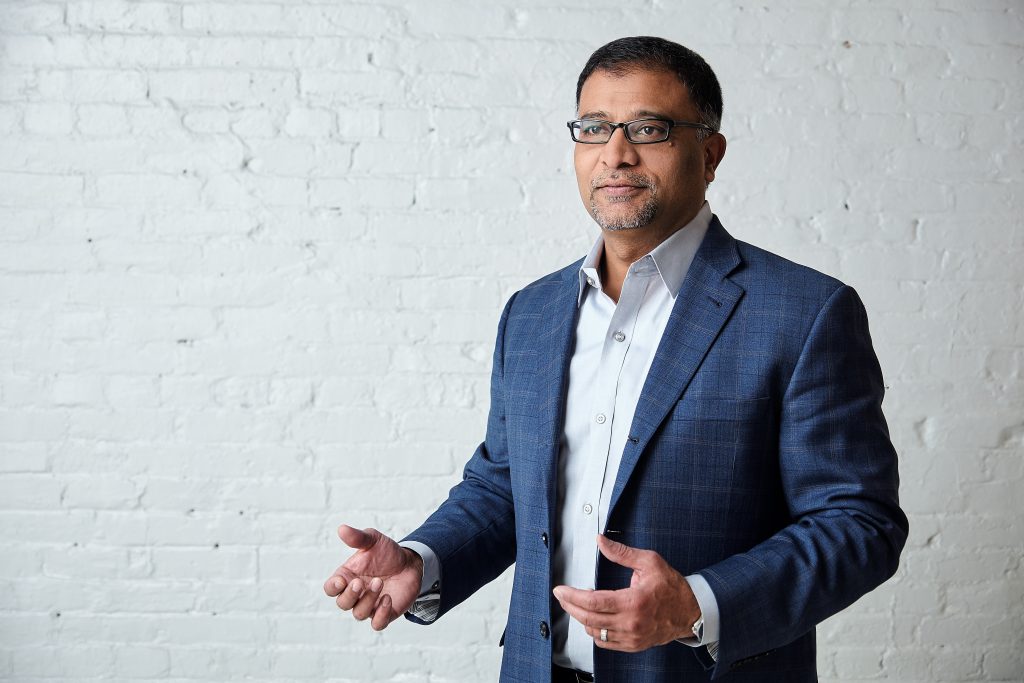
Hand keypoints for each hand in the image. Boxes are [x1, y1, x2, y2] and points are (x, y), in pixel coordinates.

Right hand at [323, 524, 423, 630]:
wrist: (410, 563)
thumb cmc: (387, 552)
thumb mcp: (373, 540)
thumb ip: (357, 537)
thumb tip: (341, 529)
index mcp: (347, 577)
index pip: (331, 588)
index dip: (332, 587)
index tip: (341, 580)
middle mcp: (355, 594)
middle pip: (342, 603)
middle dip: (350, 595)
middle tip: (360, 582)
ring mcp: (369, 605)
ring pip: (359, 613)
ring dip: (367, 600)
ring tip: (379, 583)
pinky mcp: (385, 613)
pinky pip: (377, 624)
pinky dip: (380, 615)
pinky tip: (387, 599)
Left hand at [552, 534, 700, 651]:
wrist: (691, 611)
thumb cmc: (672, 587)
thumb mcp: (649, 562)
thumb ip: (622, 553)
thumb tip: (601, 541)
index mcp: (634, 602)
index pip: (594, 602)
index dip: (572, 596)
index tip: (560, 590)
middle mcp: (631, 623)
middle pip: (589, 619)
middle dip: (570, 606)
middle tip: (562, 596)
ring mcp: (632, 637)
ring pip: (595, 632)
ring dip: (581, 618)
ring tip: (578, 604)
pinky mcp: (633, 645)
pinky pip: (605, 643)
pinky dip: (594, 631)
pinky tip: (592, 619)